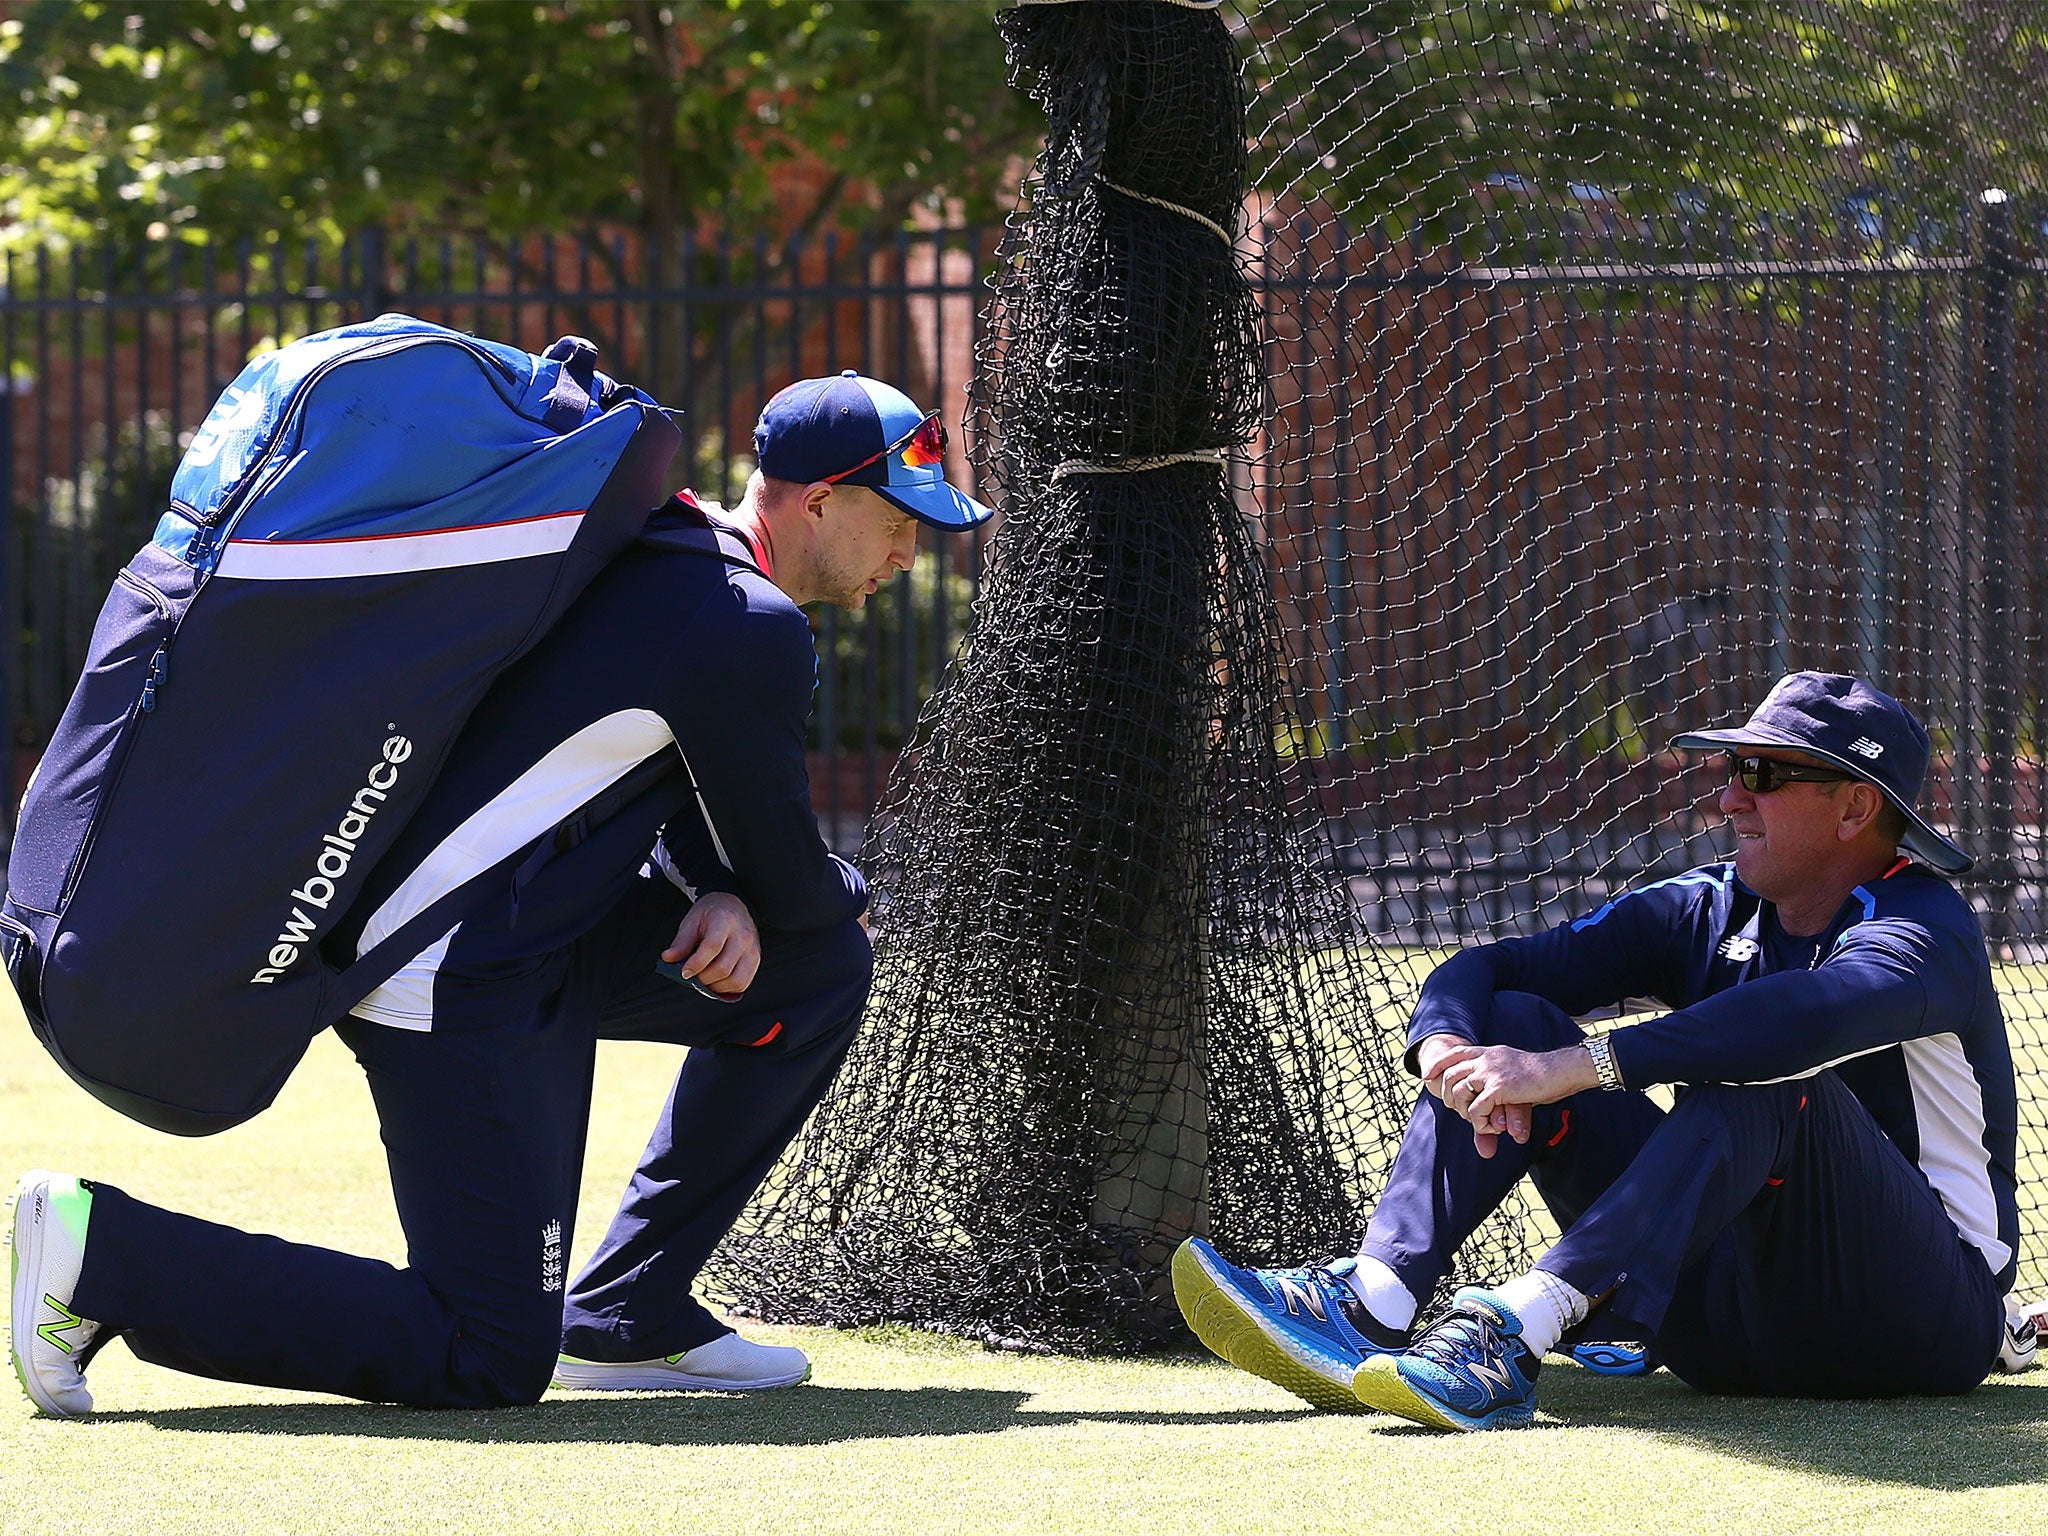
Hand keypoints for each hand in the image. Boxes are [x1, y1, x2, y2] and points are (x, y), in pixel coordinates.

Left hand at [663, 892, 760, 998]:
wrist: (732, 905)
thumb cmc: (711, 914)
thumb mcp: (692, 921)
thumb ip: (681, 942)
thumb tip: (668, 959)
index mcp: (726, 920)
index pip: (712, 947)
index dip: (696, 964)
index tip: (684, 972)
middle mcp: (743, 936)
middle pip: (723, 968)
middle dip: (703, 978)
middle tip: (692, 976)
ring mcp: (752, 949)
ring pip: (735, 980)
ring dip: (715, 986)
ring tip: (704, 979)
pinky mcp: (755, 960)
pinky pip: (743, 983)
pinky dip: (727, 988)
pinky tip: (716, 981)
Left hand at [1432, 1041, 1598, 1155]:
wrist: (1561, 1070)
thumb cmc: (1542, 1074)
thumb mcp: (1513, 1070)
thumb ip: (1496, 1079)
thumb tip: (1488, 1095)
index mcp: (1488, 1052)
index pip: (1454, 1053)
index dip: (1438, 1064)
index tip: (1428, 1077)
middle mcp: (1486, 1059)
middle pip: (1450, 1075)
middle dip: (1449, 1096)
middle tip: (1460, 1111)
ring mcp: (1491, 1072)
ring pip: (1460, 1092)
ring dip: (1465, 1111)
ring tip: (1478, 1121)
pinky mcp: (1499, 1088)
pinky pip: (1477, 1109)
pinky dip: (1480, 1122)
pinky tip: (1492, 1128)